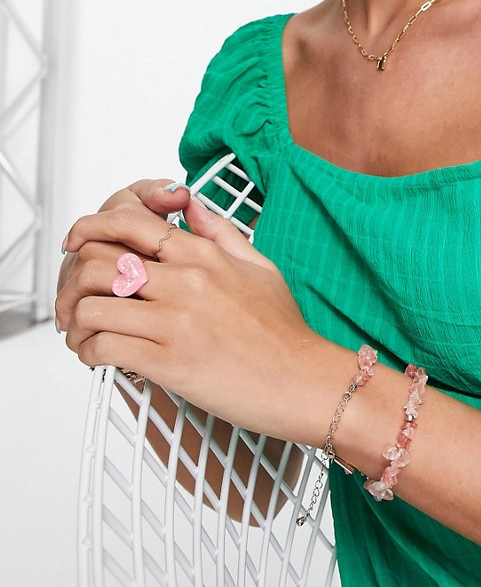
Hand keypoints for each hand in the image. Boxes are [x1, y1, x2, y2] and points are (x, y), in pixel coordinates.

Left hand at [56, 186, 336, 443]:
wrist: (302, 379)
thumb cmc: (284, 330)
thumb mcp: (258, 265)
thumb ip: (220, 231)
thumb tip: (191, 206)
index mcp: (203, 254)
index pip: (129, 223)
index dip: (90, 226)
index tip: (75, 240)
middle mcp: (185, 281)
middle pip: (99, 260)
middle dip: (73, 280)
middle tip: (73, 298)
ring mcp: (175, 321)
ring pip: (93, 305)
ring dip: (76, 321)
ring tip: (82, 332)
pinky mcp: (169, 361)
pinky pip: (105, 348)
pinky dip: (89, 352)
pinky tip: (98, 357)